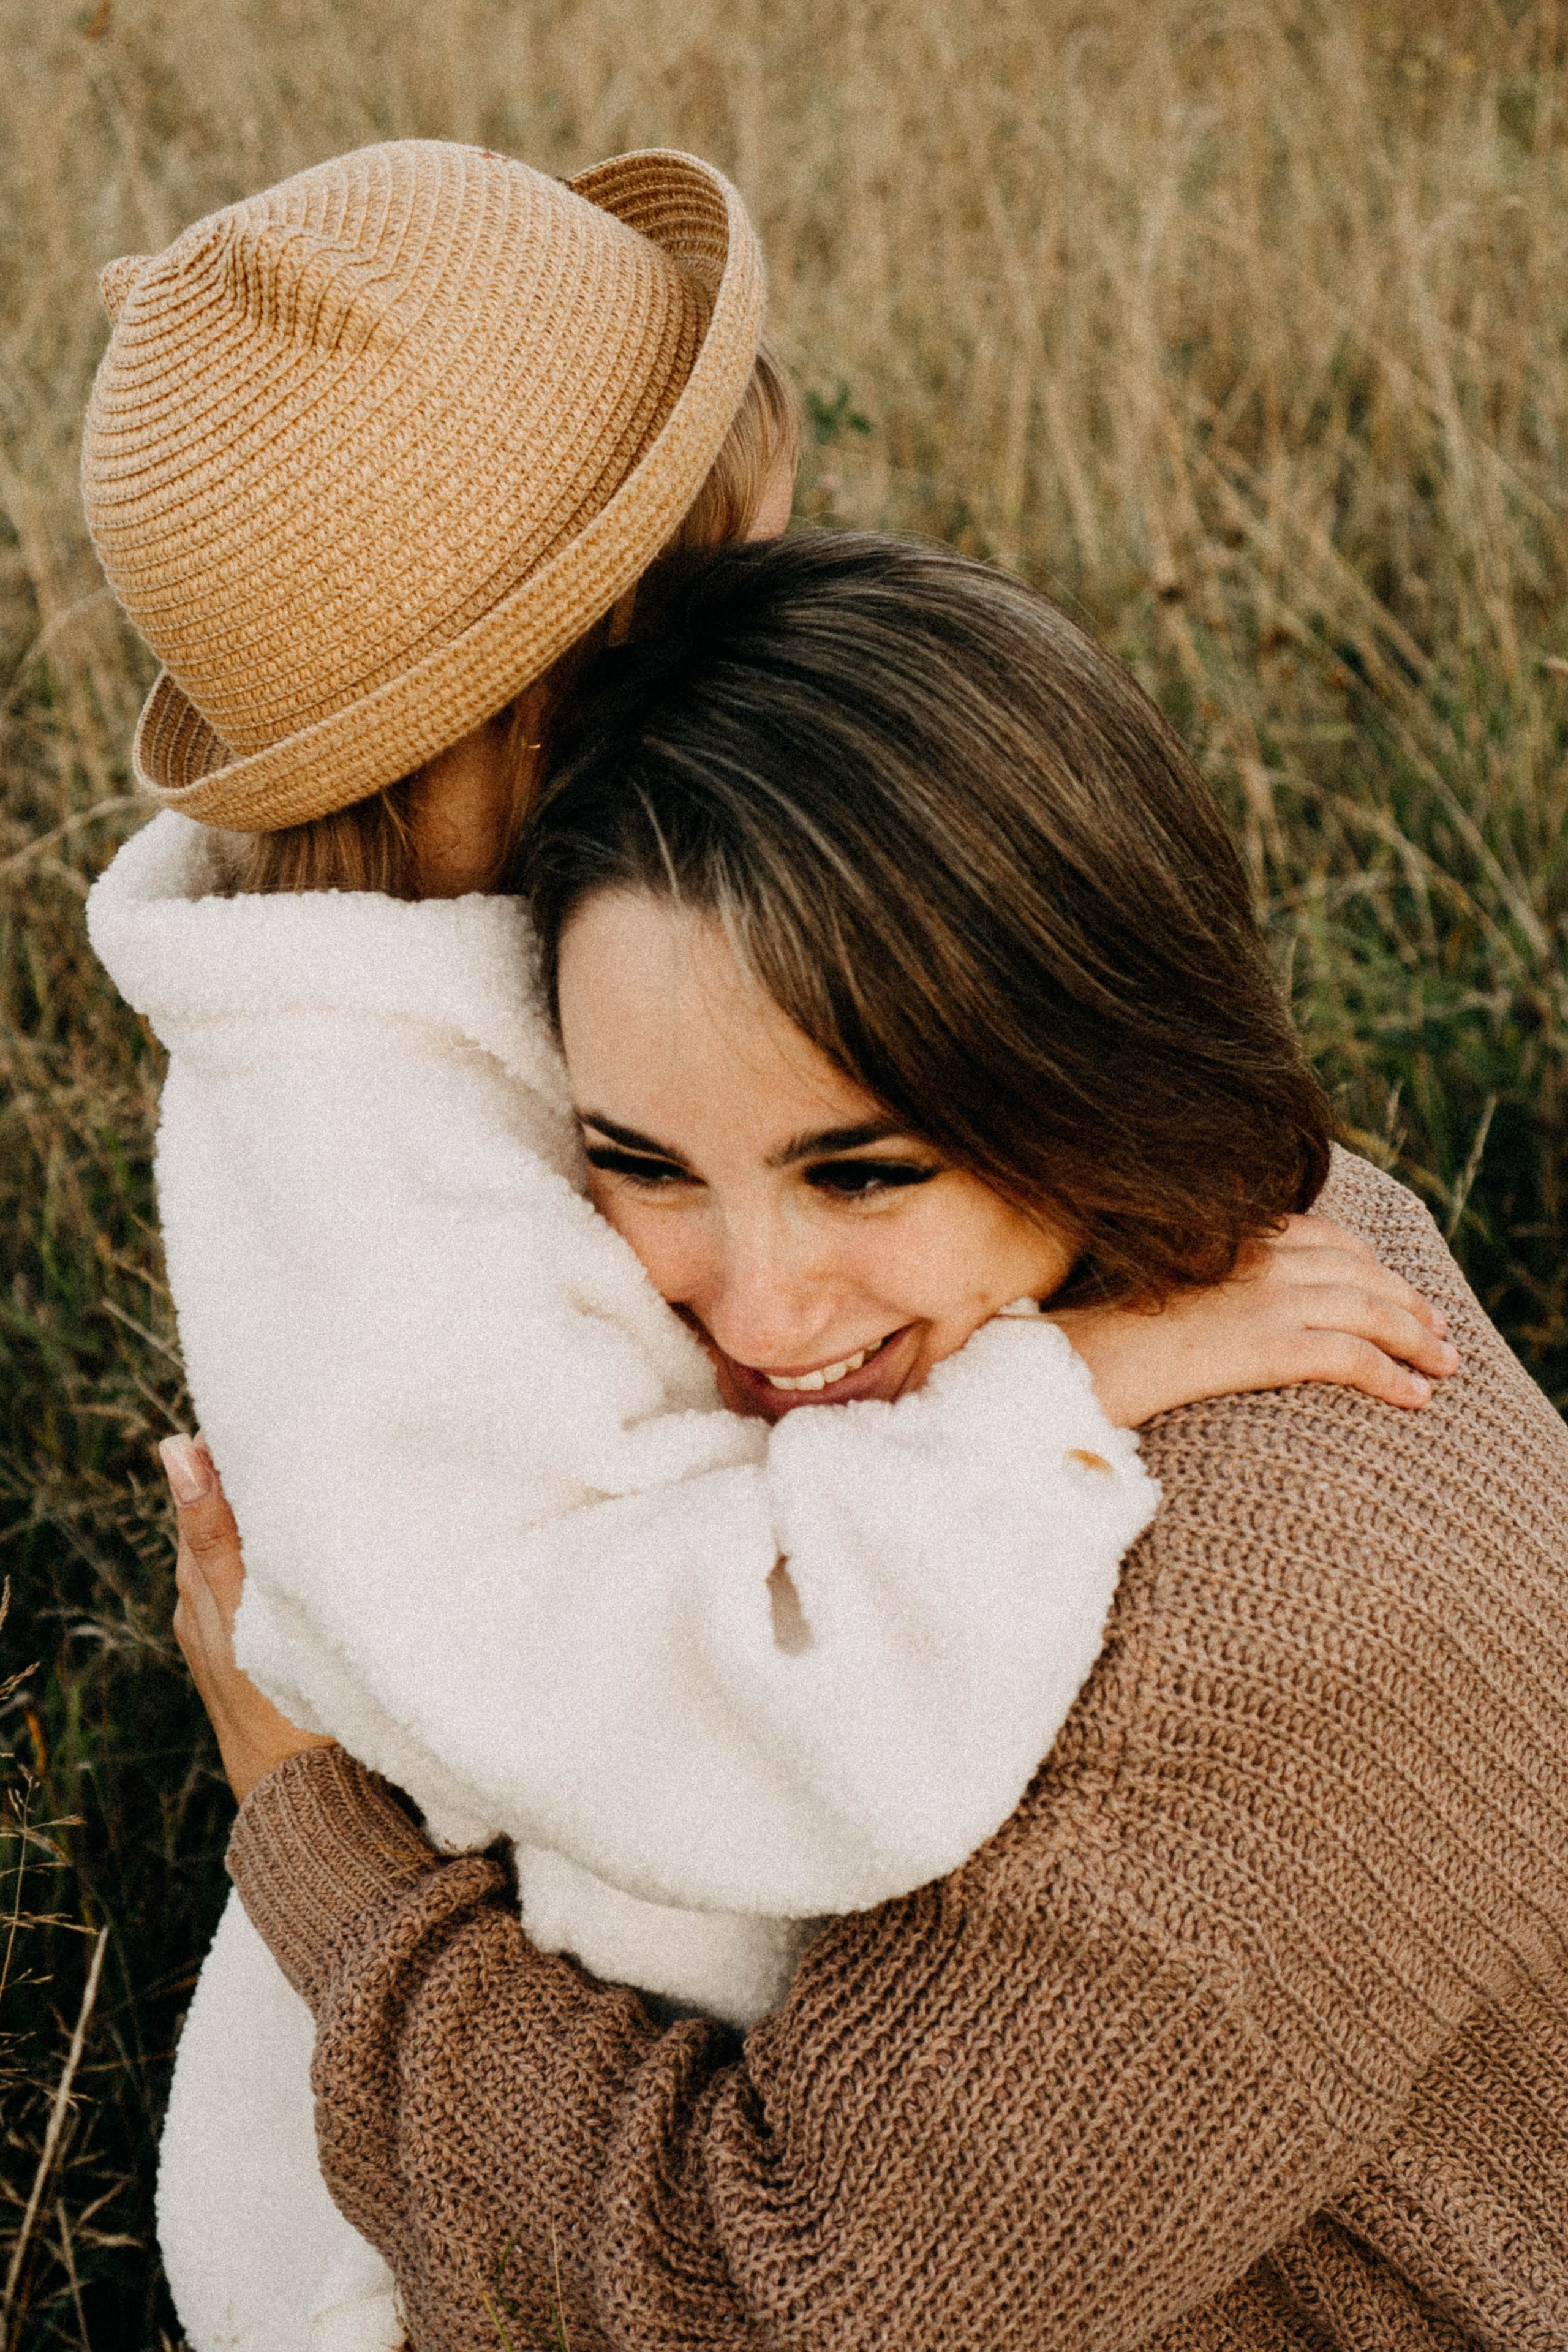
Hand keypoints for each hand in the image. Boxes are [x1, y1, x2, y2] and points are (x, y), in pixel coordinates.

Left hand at [162, 1433, 334, 1802]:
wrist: (305, 1800)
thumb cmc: (276, 1706)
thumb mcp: (244, 1607)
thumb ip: (213, 1530)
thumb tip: (174, 1448)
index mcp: (198, 1586)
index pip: (202, 1493)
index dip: (228, 1452)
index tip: (270, 1411)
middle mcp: (207, 1605)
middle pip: (224, 1518)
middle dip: (255, 1478)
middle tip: (305, 1432)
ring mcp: (234, 1631)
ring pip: (249, 1551)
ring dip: (275, 1517)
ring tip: (316, 1476)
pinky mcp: (262, 1652)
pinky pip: (266, 1585)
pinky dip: (285, 1556)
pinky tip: (317, 1549)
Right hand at [1049, 1213, 1460, 1428]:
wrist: (1069, 1362)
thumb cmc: (1100, 1337)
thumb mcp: (1160, 1290)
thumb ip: (1207, 1287)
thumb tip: (1229, 1311)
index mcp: (1230, 1239)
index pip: (1326, 1237)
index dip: (1373, 1264)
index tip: (1400, 1290)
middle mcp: (1254, 1259)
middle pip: (1359, 1270)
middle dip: (1409, 1300)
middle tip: (1440, 1332)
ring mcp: (1261, 1300)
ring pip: (1368, 1310)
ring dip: (1417, 1338)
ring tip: (1445, 1366)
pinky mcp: (1263, 1345)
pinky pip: (1349, 1356)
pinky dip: (1392, 1375)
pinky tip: (1416, 1398)